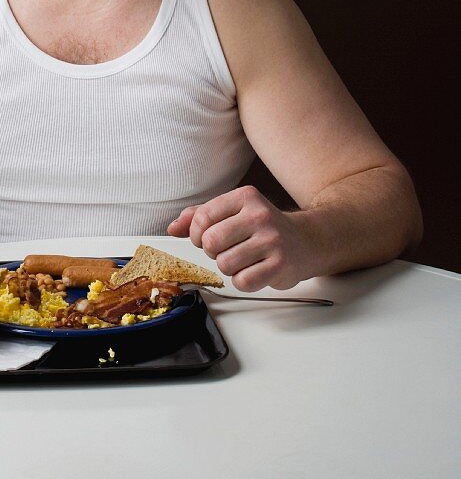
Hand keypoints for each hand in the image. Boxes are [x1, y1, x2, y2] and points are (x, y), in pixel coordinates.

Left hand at [167, 185, 310, 290]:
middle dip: (213, 252)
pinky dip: (244, 281)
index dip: (196, 234)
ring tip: (244, 259)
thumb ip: (200, 216)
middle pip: (211, 242)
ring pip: (225, 264)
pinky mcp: (280, 264)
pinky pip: (243, 281)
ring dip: (229, 267)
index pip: (203, 217)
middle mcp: (260, 215)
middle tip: (228, 249)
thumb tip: (173, 228)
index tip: (206, 238)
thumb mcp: (233, 212)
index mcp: (245, 197)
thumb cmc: (262, 228)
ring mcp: (272, 240)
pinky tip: (256, 270)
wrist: (306, 241)